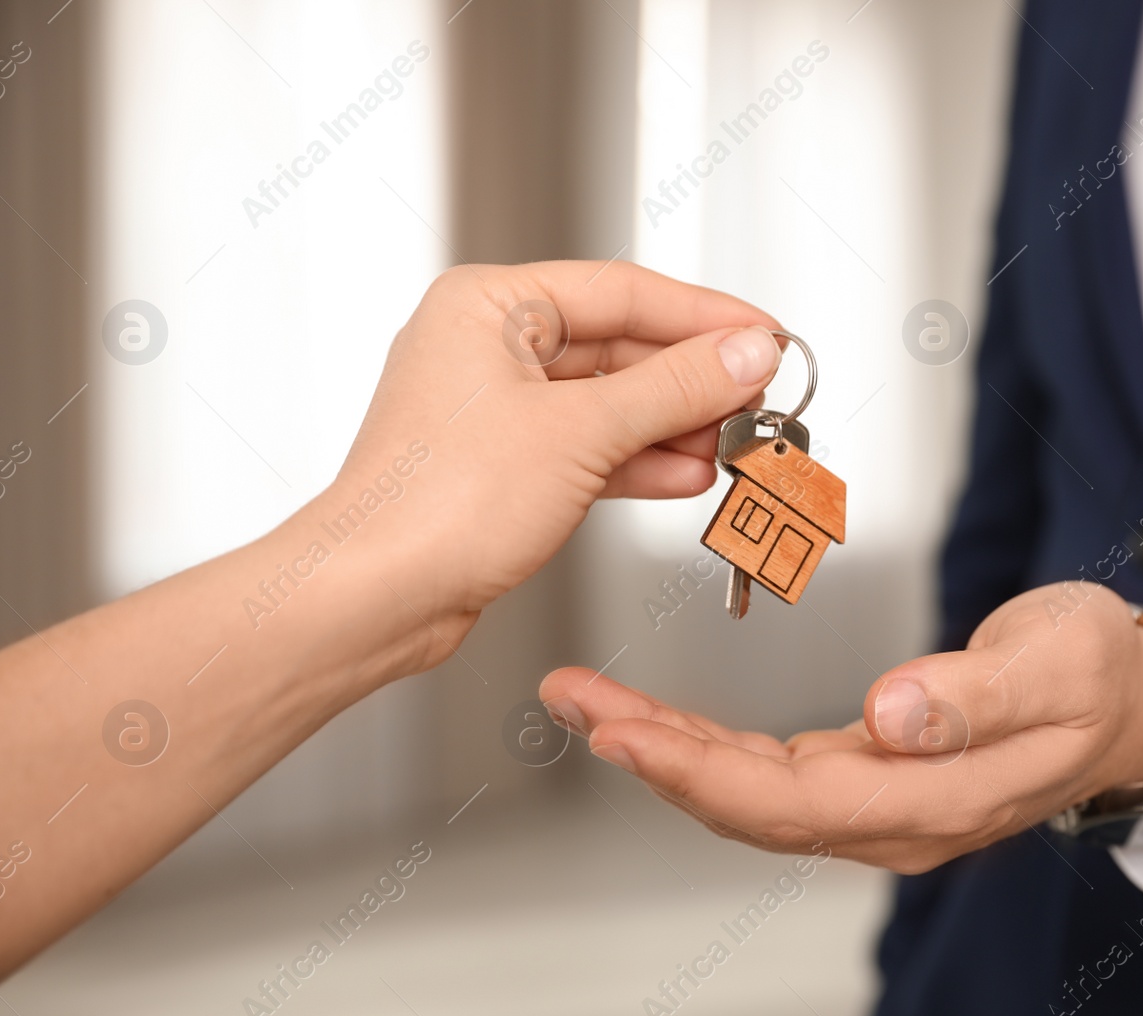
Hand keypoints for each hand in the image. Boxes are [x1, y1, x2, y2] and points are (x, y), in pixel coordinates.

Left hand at [330, 260, 781, 644]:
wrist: (378, 597)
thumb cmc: (434, 506)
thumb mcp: (582, 432)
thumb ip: (675, 388)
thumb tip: (745, 354)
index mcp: (489, 306)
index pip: (622, 290)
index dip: (704, 316)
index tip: (763, 334)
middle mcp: (487, 348)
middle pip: (620, 347)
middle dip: (693, 380)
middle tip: (757, 396)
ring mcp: (495, 411)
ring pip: (609, 403)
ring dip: (674, 425)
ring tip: (732, 441)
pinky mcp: (505, 468)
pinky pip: (591, 448)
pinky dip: (640, 461)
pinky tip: (688, 473)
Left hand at [539, 584, 1142, 872]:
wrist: (1134, 700)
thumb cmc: (1100, 674)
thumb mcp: (1060, 664)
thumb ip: (979, 695)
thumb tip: (894, 716)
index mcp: (936, 798)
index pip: (793, 803)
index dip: (699, 773)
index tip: (622, 734)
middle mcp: (896, 816)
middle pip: (750, 805)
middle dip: (653, 758)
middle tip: (573, 705)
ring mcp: (881, 802)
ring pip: (750, 793)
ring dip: (666, 753)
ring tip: (591, 706)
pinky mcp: (870, 774)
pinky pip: (770, 774)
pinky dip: (707, 747)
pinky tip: (661, 722)